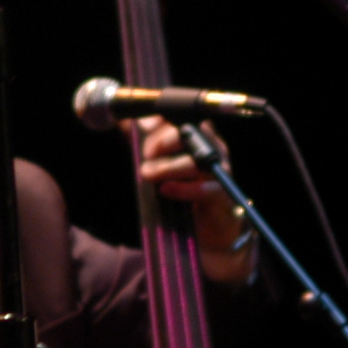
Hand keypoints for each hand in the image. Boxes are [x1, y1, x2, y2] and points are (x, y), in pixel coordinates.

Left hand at [138, 119, 252, 282]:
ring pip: (196, 161)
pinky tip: (165, 190)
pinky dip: (182, 188)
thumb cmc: (184, 191)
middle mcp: (212, 149)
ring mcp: (219, 172)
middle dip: (163, 141)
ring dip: (167, 167)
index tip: (144, 127)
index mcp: (199, 136)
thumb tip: (126, 121)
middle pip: (192, 133)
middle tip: (146, 154)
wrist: (209, 230)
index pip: (184, 116)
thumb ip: (147, 141)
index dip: (163, 120)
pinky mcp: (221, 196)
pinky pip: (204, 188)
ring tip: (148, 174)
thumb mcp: (162, 163)